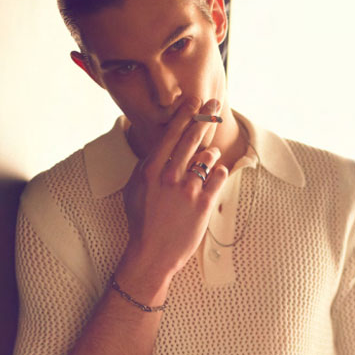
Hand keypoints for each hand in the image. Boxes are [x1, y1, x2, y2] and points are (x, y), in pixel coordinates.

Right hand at [120, 97, 228, 291]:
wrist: (152, 254)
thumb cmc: (141, 222)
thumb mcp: (134, 189)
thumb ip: (146, 165)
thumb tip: (158, 144)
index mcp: (150, 170)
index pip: (171, 134)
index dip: (185, 114)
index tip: (194, 100)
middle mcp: (169, 176)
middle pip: (192, 138)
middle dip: (205, 116)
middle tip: (214, 103)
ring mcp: (188, 190)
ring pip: (208, 156)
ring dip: (211, 152)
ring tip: (210, 154)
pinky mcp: (203, 204)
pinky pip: (219, 176)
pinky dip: (220, 171)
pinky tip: (217, 171)